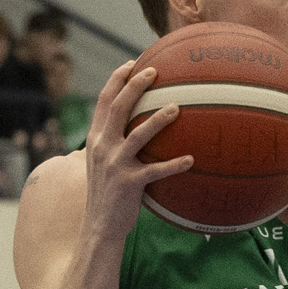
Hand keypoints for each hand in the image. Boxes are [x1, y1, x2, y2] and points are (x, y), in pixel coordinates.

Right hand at [82, 63, 193, 243]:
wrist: (98, 225)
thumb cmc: (109, 193)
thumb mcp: (104, 163)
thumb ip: (115, 143)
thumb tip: (136, 128)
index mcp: (96, 138)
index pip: (104, 101)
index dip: (117, 80)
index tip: (132, 63)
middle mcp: (102, 147)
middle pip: (118, 108)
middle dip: (135, 86)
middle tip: (155, 71)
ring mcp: (114, 164)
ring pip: (137, 135)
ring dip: (157, 119)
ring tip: (177, 107)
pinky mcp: (128, 183)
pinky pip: (155, 170)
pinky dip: (174, 164)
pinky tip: (191, 159)